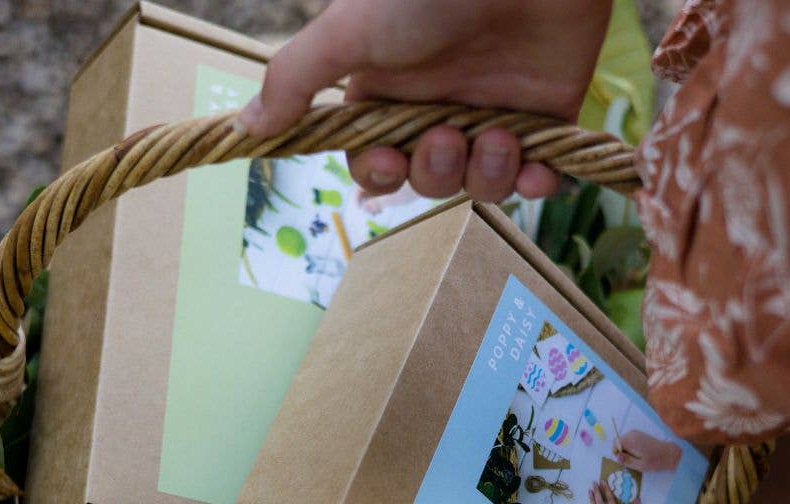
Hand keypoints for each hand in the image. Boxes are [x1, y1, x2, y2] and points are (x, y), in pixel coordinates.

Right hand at [239, 0, 612, 202]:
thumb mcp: (351, 30)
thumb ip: (296, 80)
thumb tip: (246, 128)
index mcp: (392, 93)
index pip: (376, 163)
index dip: (381, 174)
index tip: (390, 159)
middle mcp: (439, 109)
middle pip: (427, 181)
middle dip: (436, 171)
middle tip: (448, 135)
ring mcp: (492, 116)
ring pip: (480, 186)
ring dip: (487, 174)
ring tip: (499, 135)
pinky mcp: (544, 122)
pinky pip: (535, 180)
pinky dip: (537, 182)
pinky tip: (538, 167)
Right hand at [613, 429, 680, 471]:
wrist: (670, 453)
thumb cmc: (656, 461)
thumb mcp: (641, 465)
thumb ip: (628, 461)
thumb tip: (617, 457)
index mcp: (631, 440)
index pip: (615, 444)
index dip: (618, 453)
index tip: (626, 460)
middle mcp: (632, 433)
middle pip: (619, 443)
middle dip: (623, 452)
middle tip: (633, 460)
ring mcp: (635, 432)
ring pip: (623, 442)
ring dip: (627, 450)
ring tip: (637, 457)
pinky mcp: (638, 434)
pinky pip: (628, 441)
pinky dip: (631, 447)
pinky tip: (640, 453)